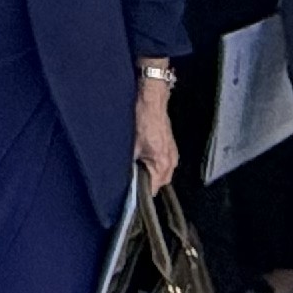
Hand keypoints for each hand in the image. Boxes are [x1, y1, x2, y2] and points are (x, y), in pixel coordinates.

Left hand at [132, 74, 180, 193]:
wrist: (151, 99)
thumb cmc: (143, 119)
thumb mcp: (130, 146)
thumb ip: (128, 166)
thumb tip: (121, 180)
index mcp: (163, 164)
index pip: (152, 190)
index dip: (138, 192)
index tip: (127, 193)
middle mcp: (171, 161)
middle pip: (157, 183)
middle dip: (143, 182)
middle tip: (128, 178)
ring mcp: (171, 154)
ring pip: (158, 172)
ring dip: (146, 171)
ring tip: (133, 164)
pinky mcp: (168, 147)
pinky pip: (159, 162)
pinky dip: (149, 162)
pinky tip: (139, 155)